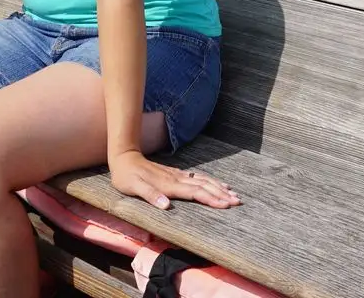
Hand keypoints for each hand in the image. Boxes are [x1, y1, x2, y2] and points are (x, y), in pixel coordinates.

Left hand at [109, 151, 240, 210]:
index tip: (226, 204)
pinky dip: (210, 182)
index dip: (211, 199)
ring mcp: (178, 175)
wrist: (125, 157)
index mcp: (169, 185)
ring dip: (219, 188)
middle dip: (221, 194)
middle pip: (204, 187)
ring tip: (233, 193)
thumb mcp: (133, 187)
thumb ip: (150, 195)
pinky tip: (217, 184)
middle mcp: (177, 179)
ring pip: (203, 181)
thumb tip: (166, 205)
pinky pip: (198, 178)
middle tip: (238, 201)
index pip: (195, 193)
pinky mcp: (176, 174)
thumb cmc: (127, 176)